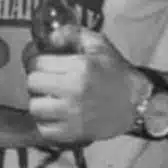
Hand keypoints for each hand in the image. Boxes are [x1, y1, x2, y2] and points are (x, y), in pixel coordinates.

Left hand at [25, 25, 144, 144]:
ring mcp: (72, 114)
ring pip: (35, 107)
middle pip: (32, 83)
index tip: (43, 63)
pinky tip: (54, 114)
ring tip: (49, 97)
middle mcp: (73, 90)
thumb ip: (70, 33)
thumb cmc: (114, 71)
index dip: (37, 60)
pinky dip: (45, 121)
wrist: (134, 102)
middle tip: (47, 80)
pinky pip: (44, 128)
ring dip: (39, 101)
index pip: (37, 63)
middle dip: (37, 79)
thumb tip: (47, 38)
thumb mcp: (97, 43)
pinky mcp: (73, 133)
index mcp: (79, 66)